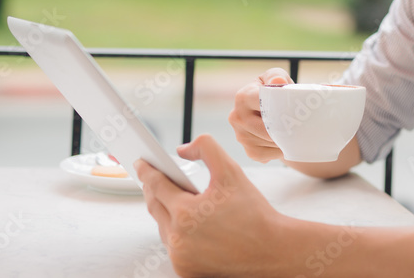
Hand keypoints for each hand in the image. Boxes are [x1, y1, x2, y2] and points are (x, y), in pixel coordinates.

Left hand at [135, 135, 283, 277]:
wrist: (272, 250)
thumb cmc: (254, 212)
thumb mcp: (231, 171)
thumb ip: (206, 148)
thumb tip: (182, 150)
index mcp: (185, 214)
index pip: (157, 185)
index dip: (147, 171)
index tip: (142, 163)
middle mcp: (178, 239)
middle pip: (155, 206)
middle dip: (153, 189)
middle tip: (153, 176)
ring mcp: (180, 258)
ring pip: (162, 227)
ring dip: (165, 211)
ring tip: (173, 196)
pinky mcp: (186, 271)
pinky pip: (173, 246)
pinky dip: (176, 232)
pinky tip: (186, 221)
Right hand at [228, 67, 291, 162]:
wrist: (271, 111)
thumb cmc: (275, 91)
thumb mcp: (276, 77)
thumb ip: (277, 76)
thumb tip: (278, 81)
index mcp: (243, 96)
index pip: (260, 103)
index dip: (278, 107)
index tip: (290, 109)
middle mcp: (236, 116)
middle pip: (266, 128)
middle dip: (284, 127)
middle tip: (298, 124)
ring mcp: (240, 135)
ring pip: (268, 142)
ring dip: (283, 140)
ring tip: (292, 131)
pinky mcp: (248, 151)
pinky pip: (268, 154)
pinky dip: (279, 150)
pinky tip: (283, 141)